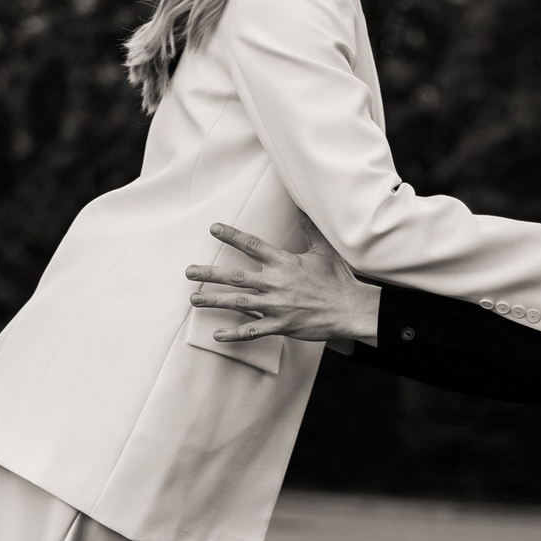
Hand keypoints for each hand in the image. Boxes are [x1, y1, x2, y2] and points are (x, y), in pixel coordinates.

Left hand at [186, 221, 380, 344]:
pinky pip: (253, 331)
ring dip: (213, 300)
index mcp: (284, 262)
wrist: (350, 309)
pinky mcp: (281, 325)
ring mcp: (277, 306)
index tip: (214, 229)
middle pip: (235, 276)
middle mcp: (276, 283)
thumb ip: (309, 228)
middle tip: (189, 271)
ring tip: (194, 298)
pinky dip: (234, 334)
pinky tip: (216, 334)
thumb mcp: (323, 250)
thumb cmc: (338, 279)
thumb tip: (302, 206)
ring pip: (238, 302)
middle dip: (210, 273)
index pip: (252, 245)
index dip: (231, 236)